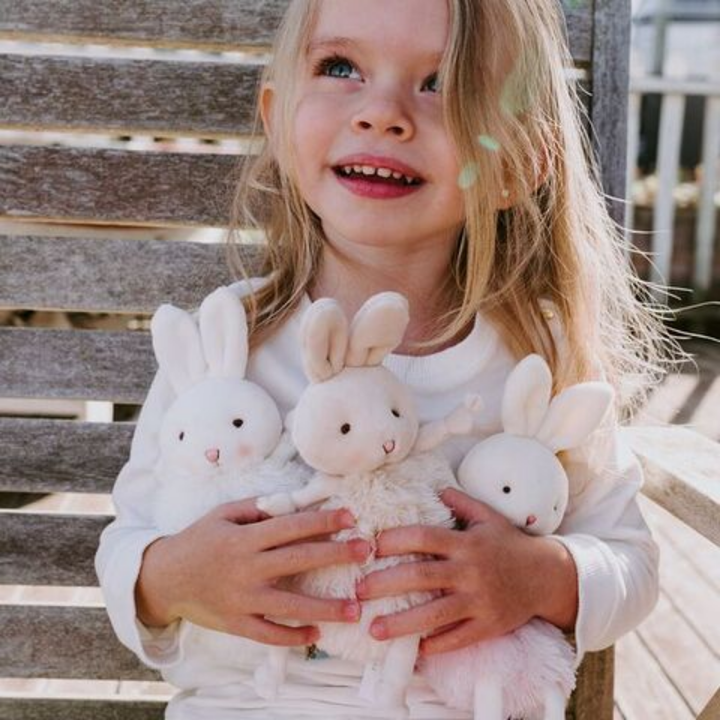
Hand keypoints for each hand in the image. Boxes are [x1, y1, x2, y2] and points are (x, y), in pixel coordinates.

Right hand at [136, 499, 369, 645]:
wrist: (163, 578)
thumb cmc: (198, 540)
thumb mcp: (222, 514)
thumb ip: (256, 508)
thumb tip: (292, 502)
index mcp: (244, 538)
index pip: (290, 527)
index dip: (322, 521)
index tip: (349, 517)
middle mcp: (245, 569)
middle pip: (298, 560)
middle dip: (335, 555)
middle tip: (366, 551)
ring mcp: (241, 600)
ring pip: (290, 604)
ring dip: (325, 606)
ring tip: (356, 608)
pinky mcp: (236, 623)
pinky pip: (269, 634)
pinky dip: (293, 636)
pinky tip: (317, 634)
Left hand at [355, 488, 577, 655]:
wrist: (547, 576)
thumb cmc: (510, 544)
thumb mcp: (488, 517)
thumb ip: (461, 502)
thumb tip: (437, 488)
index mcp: (466, 543)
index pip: (424, 537)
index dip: (395, 540)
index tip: (370, 546)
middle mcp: (470, 572)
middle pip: (421, 576)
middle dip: (385, 584)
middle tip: (358, 591)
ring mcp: (479, 601)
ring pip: (434, 614)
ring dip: (401, 623)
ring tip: (373, 629)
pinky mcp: (488, 626)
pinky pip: (457, 639)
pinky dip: (434, 646)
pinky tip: (412, 650)